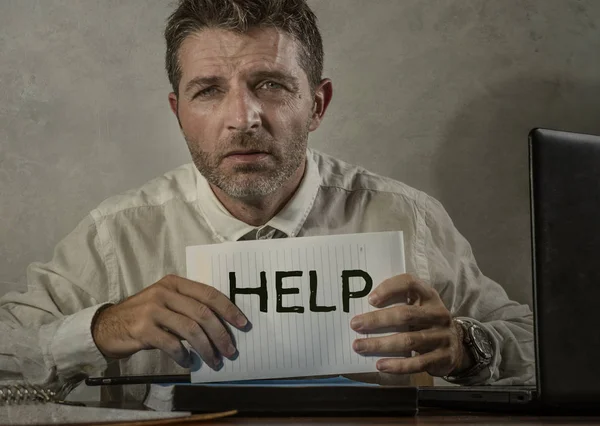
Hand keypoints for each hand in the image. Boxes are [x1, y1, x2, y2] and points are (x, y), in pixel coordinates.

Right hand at [92, 274, 247, 369]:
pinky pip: (172, 344)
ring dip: (207, 348)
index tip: (243, 323)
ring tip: (215, 361)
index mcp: (174, 283)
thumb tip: (221, 324)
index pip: (208, 293)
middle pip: (203, 313)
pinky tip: (189, 361)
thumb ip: (188, 306)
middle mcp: (164, 292)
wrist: (107, 326)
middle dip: (221, 334)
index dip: (228, 309)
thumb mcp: (166, 302)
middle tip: (231, 350)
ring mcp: (152, 309)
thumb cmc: (143, 315)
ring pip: (191, 330)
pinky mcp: (143, 329)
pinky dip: (184, 355)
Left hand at [350, 273, 471, 376]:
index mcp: (429, 296)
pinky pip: (417, 363)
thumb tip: (363, 310)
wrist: (456, 347)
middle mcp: (438, 313)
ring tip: (359, 346)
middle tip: (355, 324)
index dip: (390, 288)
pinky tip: (380, 365)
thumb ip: (398, 304)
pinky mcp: (443, 357)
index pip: (410, 284)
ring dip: (380, 344)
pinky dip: (397, 365)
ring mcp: (442, 336)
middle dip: (377, 320)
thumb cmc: (425, 323)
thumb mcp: (418, 308)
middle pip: (406, 314)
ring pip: (408, 340)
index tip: (370, 299)